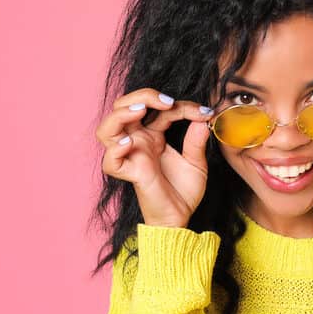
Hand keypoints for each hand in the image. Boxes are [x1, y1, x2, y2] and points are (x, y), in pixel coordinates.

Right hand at [96, 88, 215, 226]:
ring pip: (107, 129)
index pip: (158, 109)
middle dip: (142, 96)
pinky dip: (116, 149)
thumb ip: (196, 140)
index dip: (181, 105)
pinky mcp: (129, 173)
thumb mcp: (196, 162)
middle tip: (166, 101)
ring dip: (121, 114)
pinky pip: (110, 161)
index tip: (204, 112)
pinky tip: (130, 144)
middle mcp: (138, 142)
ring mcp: (131, 156)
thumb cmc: (184, 191)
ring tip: (141, 111)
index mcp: (153, 135)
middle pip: (123, 107)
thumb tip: (202, 117)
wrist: (180, 217)